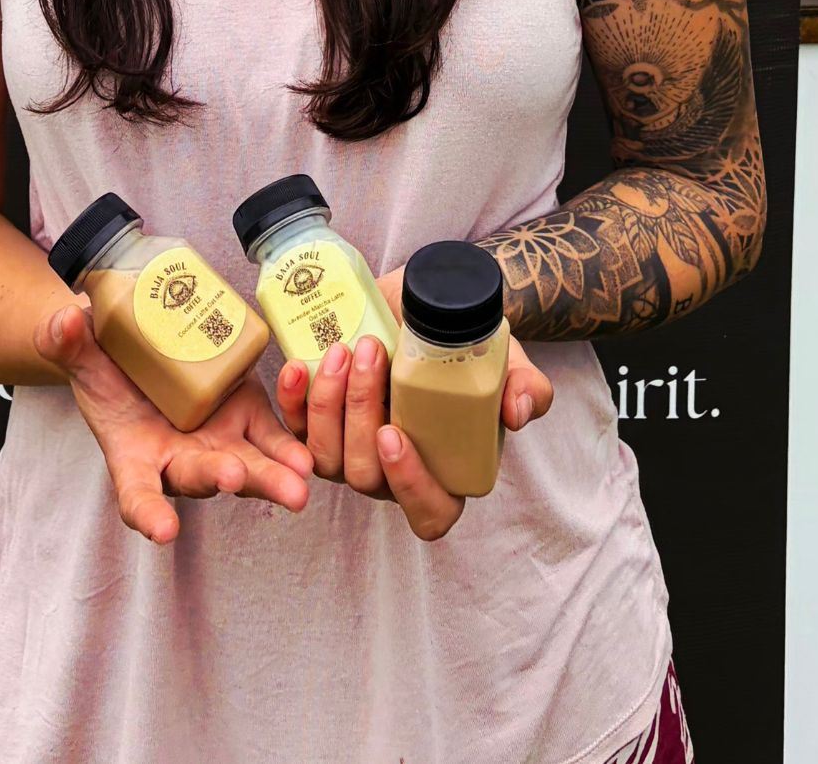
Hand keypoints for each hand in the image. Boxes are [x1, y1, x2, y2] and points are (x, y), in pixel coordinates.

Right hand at [35, 296, 312, 544]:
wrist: (145, 353)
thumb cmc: (107, 368)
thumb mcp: (84, 356)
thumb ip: (69, 343)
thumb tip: (64, 320)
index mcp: (135, 457)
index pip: (137, 495)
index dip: (150, 512)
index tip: (164, 530)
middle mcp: (180, 460)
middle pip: (200, 477)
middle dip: (218, 478)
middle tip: (233, 476)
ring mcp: (219, 442)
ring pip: (248, 467)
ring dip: (272, 477)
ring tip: (296, 487)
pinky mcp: (250, 418)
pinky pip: (273, 436)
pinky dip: (290, 446)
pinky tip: (308, 455)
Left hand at [272, 266, 553, 541]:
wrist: (431, 305)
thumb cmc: (471, 345)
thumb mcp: (508, 362)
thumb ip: (525, 387)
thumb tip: (519, 412)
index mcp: (445, 472)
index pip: (428, 512)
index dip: (408, 486)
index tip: (394, 434)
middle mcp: (394, 472)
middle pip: (365, 476)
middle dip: (360, 414)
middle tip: (370, 354)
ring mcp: (353, 453)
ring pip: (326, 456)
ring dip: (328, 404)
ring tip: (345, 349)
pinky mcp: (320, 425)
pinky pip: (294, 432)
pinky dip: (292, 402)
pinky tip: (298, 366)